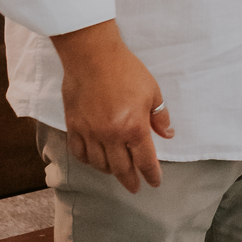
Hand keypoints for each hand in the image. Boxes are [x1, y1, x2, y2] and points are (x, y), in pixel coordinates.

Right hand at [53, 21, 172, 192]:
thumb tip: (167, 134)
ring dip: (110, 171)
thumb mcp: (152, 91)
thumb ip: (160, 116)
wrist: (92, 55)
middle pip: (121, 168)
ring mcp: (90, 132)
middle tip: (135, 187)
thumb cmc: (125, 70)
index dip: (151, 175)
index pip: (145, 161)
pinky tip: (94, 160)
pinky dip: (88, 160)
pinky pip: (79, 152)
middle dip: (130, 180)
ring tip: (116, 171)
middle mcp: (111, 135)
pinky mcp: (73, 125)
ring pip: (99, 164)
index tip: (154, 182)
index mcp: (134, 127)